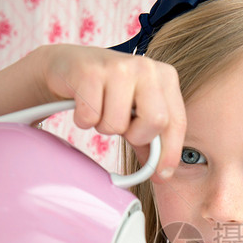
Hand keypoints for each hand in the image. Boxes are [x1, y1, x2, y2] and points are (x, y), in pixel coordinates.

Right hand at [40, 44, 185, 179]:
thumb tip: (161, 173)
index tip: (163, 175)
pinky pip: (90, 117)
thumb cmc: (106, 92)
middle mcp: (146, 67)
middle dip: (136, 135)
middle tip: (123, 129)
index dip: (170, 153)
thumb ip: (151, 140)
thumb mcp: (135, 113)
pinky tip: (82, 105)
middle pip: (156, 121)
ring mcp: (118, 66)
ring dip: (104, 127)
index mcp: (165, 77)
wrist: (65, 67)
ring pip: (118, 123)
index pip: (176, 122)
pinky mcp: (89, 72)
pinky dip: (83, 120)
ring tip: (99, 110)